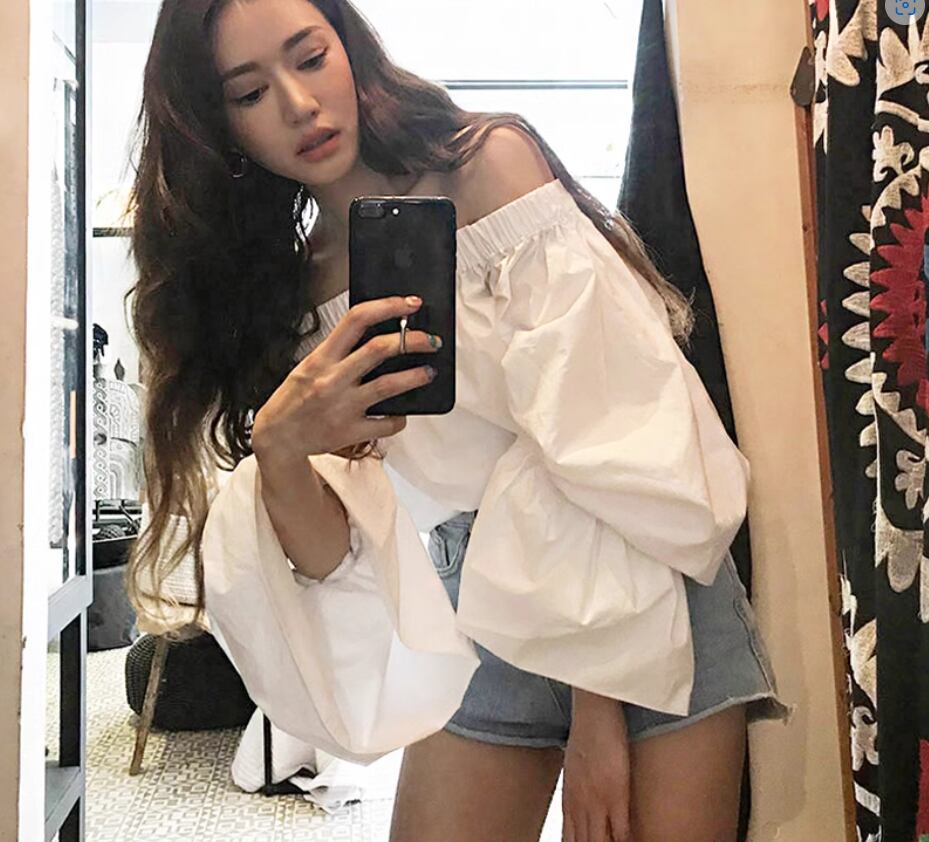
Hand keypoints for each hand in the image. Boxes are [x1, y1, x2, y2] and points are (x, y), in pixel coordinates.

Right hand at [251, 295, 440, 460]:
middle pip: (380, 349)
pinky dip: (399, 417)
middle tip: (430, 340)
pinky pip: (386, 423)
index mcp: (322, 357)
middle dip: (413, 340)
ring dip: (416, 376)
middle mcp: (333, 379)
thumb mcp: (310, 364)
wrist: (278, 437)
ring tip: (429, 371)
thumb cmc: (295, 398)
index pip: (357, 319)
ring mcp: (343, 406)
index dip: (388, 306)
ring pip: (389, 385)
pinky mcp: (351, 431)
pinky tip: (402, 412)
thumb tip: (378, 333)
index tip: (409, 304)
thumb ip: (339, 350)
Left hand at [562, 693, 631, 841]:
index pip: (570, 839)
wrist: (592, 712)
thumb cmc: (586, 735)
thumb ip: (578, 790)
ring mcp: (598, 802)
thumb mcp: (575, 768)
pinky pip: (622, 832)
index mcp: (570, 801)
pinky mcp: (616, 795)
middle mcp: (580, 806)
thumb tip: (581, 803)